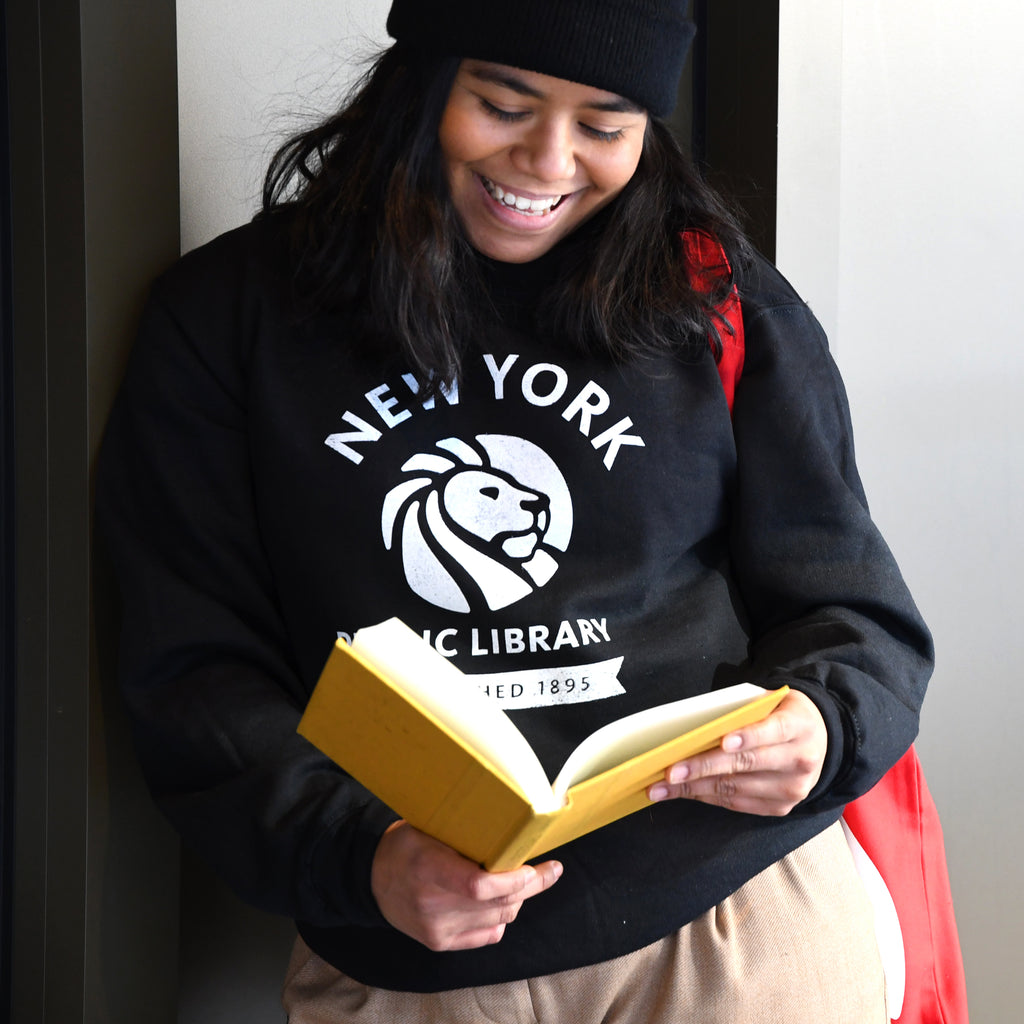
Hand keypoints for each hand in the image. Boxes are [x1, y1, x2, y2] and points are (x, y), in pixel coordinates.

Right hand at [370, 821, 562, 951]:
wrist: (371, 879)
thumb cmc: (405, 845)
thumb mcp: (427, 827)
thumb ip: (464, 833)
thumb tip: (511, 825)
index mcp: (428, 867)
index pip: (479, 885)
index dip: (514, 879)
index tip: (534, 866)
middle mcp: (432, 904)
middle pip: (498, 903)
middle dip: (530, 886)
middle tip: (549, 870)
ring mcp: (437, 929)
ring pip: (499, 919)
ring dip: (517, 900)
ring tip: (523, 881)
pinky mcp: (440, 943)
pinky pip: (488, 934)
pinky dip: (500, 918)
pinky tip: (500, 901)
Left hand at [647, 690, 826, 815]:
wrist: (822, 741)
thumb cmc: (784, 714)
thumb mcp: (774, 702)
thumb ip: (745, 712)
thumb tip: (697, 727)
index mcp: (798, 726)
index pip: (771, 731)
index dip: (746, 737)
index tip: (720, 741)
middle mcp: (799, 760)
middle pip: (746, 764)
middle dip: (703, 768)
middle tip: (670, 771)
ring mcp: (792, 789)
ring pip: (736, 789)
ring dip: (695, 788)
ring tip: (662, 787)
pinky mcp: (781, 807)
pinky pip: (737, 803)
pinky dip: (707, 796)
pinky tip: (684, 792)